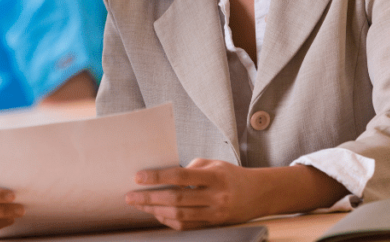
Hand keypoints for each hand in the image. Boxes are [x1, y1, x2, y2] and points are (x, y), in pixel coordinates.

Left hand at [125, 158, 265, 229]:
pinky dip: (168, 220)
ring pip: (179, 216)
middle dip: (149, 198)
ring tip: (139, 205)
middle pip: (177, 200)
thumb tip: (164, 176)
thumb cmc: (231, 175)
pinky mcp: (214, 225)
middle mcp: (216, 197)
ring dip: (155, 211)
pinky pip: (186, 226)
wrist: (259, 194)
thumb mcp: (214, 163)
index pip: (181, 177)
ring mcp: (215, 214)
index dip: (157, 177)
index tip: (138, 177)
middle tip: (130, 196)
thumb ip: (190, 169)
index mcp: (215, 177)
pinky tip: (156, 213)